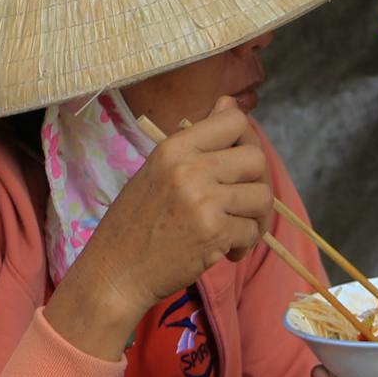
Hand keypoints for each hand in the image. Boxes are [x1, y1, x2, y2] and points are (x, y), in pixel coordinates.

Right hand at [46, 96, 271, 357]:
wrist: (115, 272)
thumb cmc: (135, 224)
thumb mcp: (158, 171)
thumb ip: (196, 143)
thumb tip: (230, 104)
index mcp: (174, 147)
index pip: (234, 119)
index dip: (248, 139)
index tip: (242, 164)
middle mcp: (189, 168)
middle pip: (256, 158)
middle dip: (259, 183)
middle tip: (245, 205)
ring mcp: (203, 200)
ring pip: (262, 196)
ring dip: (257, 217)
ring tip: (236, 231)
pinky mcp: (213, 232)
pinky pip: (253, 230)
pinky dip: (245, 243)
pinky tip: (225, 250)